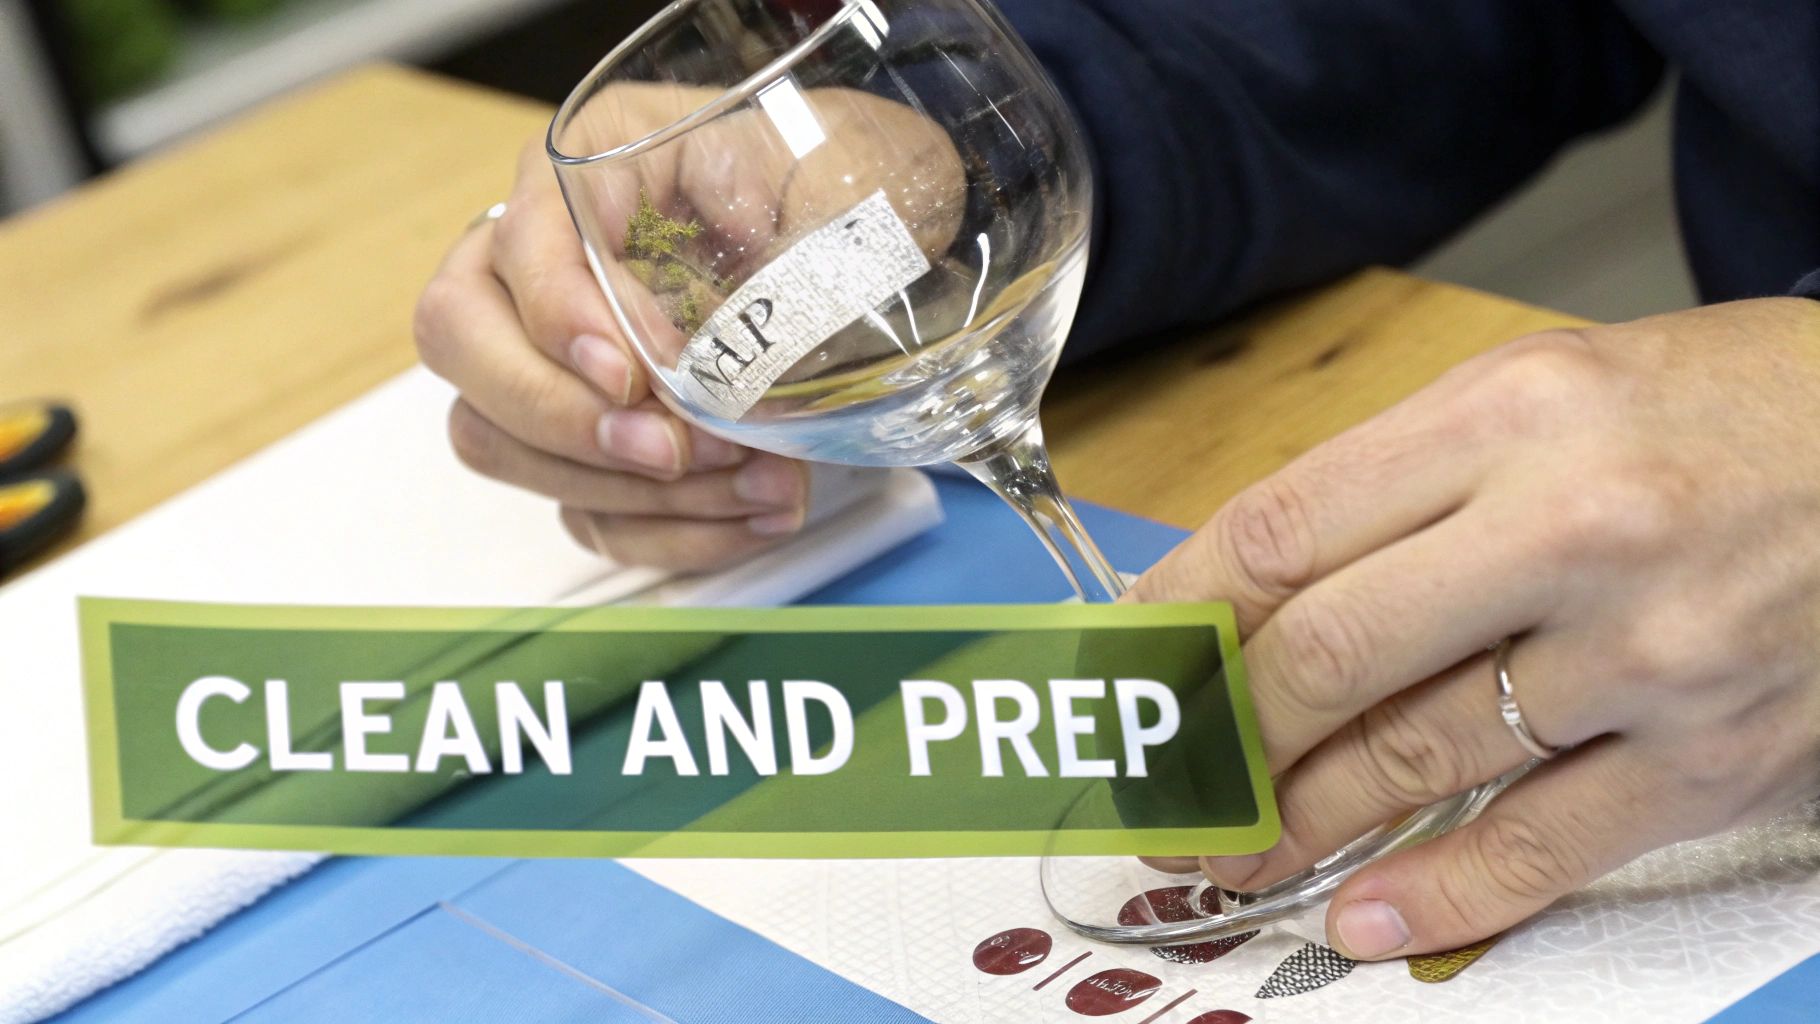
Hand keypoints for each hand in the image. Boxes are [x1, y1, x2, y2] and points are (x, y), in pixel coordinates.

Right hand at [414, 85, 960, 570]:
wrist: (882, 246)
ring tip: (762, 484)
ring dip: (624, 489)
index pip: (518, 240)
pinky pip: (582, 509)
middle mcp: (538, 260)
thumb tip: (713, 347)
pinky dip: (668, 533)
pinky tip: (755, 518)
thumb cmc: (839, 190)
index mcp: (589, 170)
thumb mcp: (821, 177)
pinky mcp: (584, 444)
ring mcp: (545, 359)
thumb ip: (770, 235)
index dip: (558, 316)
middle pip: (459, 341)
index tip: (628, 377)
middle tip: (669, 451)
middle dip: (561, 416)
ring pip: (498, 440)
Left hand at [1129, 298, 1819, 958]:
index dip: (1185, 608)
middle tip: (1174, 771)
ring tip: (1235, 848)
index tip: (1139, 656)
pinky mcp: (1716, 757)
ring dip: (1297, 819)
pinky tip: (1363, 914)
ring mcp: (1650, 655)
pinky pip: (1542, 849)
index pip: (1285, 528)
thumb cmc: (1731, 411)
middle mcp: (1574, 530)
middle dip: (1224, 728)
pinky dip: (1438, 894)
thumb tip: (1252, 580)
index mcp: (1512, 416)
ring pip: (1414, 759)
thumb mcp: (1549, 387)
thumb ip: (1399, 478)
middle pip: (1329, 653)